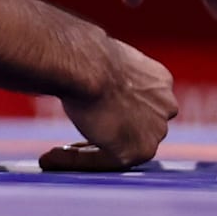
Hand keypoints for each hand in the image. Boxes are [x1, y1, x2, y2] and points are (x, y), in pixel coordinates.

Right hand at [41, 37, 175, 171]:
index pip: (140, 106)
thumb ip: (105, 76)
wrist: (87, 64)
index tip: (86, 117)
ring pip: (117, 148)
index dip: (112, 114)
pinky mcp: (136, 151)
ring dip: (85, 152)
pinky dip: (76, 161)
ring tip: (54, 155)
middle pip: (134, 129)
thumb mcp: (104, 60)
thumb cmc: (86, 54)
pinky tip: (52, 158)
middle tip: (70, 142)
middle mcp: (164, 107)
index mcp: (159, 80)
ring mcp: (153, 131)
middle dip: (104, 136)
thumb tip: (85, 77)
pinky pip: (103, 162)